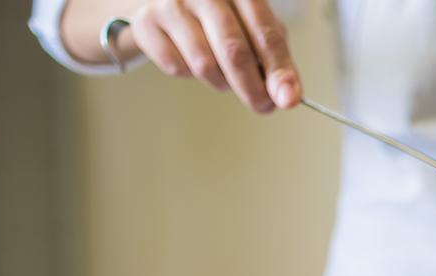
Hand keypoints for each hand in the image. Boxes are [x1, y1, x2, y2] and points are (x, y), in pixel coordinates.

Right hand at [122, 0, 300, 112]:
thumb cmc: (223, 14)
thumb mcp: (255, 25)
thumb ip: (275, 57)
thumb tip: (287, 95)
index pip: (265, 33)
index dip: (279, 70)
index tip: (288, 99)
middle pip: (233, 51)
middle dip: (252, 88)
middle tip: (262, 106)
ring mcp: (171, 3)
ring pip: (205, 65)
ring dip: (221, 82)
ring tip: (224, 72)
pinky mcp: (146, 21)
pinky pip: (177, 67)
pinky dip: (190, 73)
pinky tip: (191, 56)